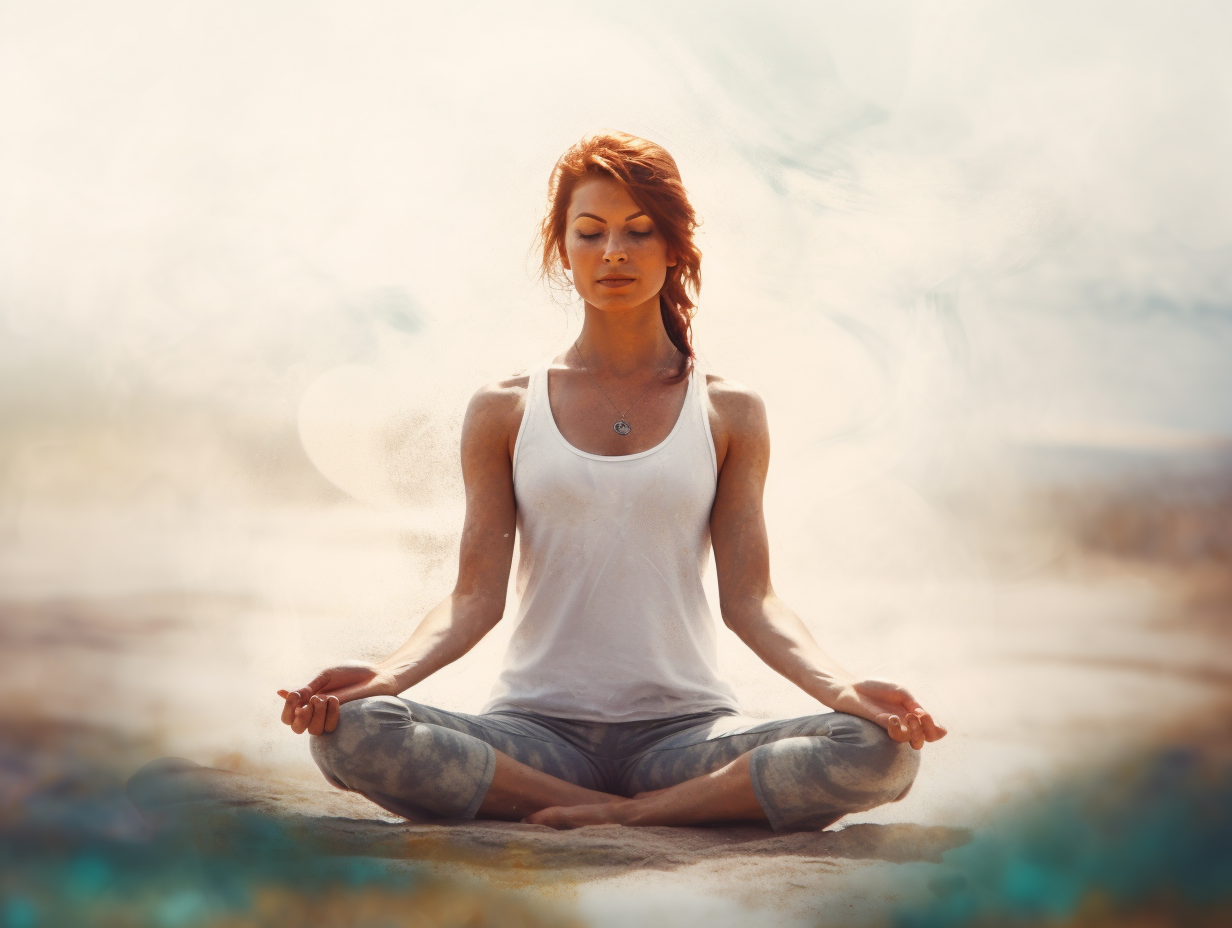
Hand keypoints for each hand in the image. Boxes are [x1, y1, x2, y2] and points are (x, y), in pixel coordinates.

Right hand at [276, 661, 400, 735]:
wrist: (377, 675)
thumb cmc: (352, 673)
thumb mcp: (325, 676)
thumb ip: (307, 688)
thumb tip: (282, 692)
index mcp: (310, 700)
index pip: (289, 715)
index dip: (287, 709)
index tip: (292, 695)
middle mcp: (318, 713)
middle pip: (296, 727)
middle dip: (296, 716)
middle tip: (306, 703)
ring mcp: (331, 719)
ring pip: (312, 730)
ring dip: (314, 713)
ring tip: (323, 698)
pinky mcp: (344, 723)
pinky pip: (330, 727)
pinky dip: (329, 713)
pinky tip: (335, 699)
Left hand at [824, 679, 946, 749]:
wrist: (851, 688)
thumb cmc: (874, 688)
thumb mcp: (900, 692)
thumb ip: (913, 704)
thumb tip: (925, 716)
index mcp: (912, 714)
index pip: (933, 729)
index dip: (936, 728)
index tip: (926, 715)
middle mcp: (906, 724)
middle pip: (927, 739)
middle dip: (929, 729)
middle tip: (921, 716)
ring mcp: (895, 729)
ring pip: (914, 742)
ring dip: (915, 729)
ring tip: (907, 716)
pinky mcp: (882, 731)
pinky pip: (896, 737)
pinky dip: (898, 728)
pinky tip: (891, 718)